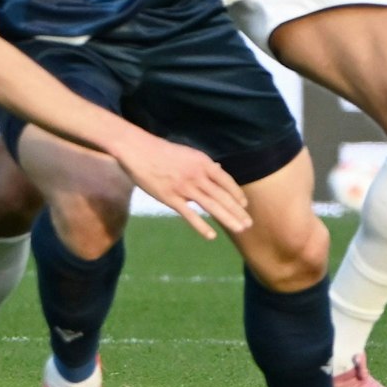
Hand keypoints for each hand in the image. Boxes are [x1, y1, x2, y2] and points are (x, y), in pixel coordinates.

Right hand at [115, 129, 250, 240]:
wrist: (138, 150)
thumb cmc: (163, 152)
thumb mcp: (188, 153)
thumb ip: (204, 164)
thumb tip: (219, 168)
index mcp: (203, 163)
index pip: (226, 181)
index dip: (237, 194)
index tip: (245, 206)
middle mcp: (197, 175)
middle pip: (222, 196)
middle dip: (237, 211)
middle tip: (248, 224)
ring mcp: (184, 187)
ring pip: (211, 206)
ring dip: (227, 218)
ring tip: (239, 229)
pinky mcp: (170, 198)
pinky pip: (189, 214)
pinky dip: (201, 226)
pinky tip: (211, 236)